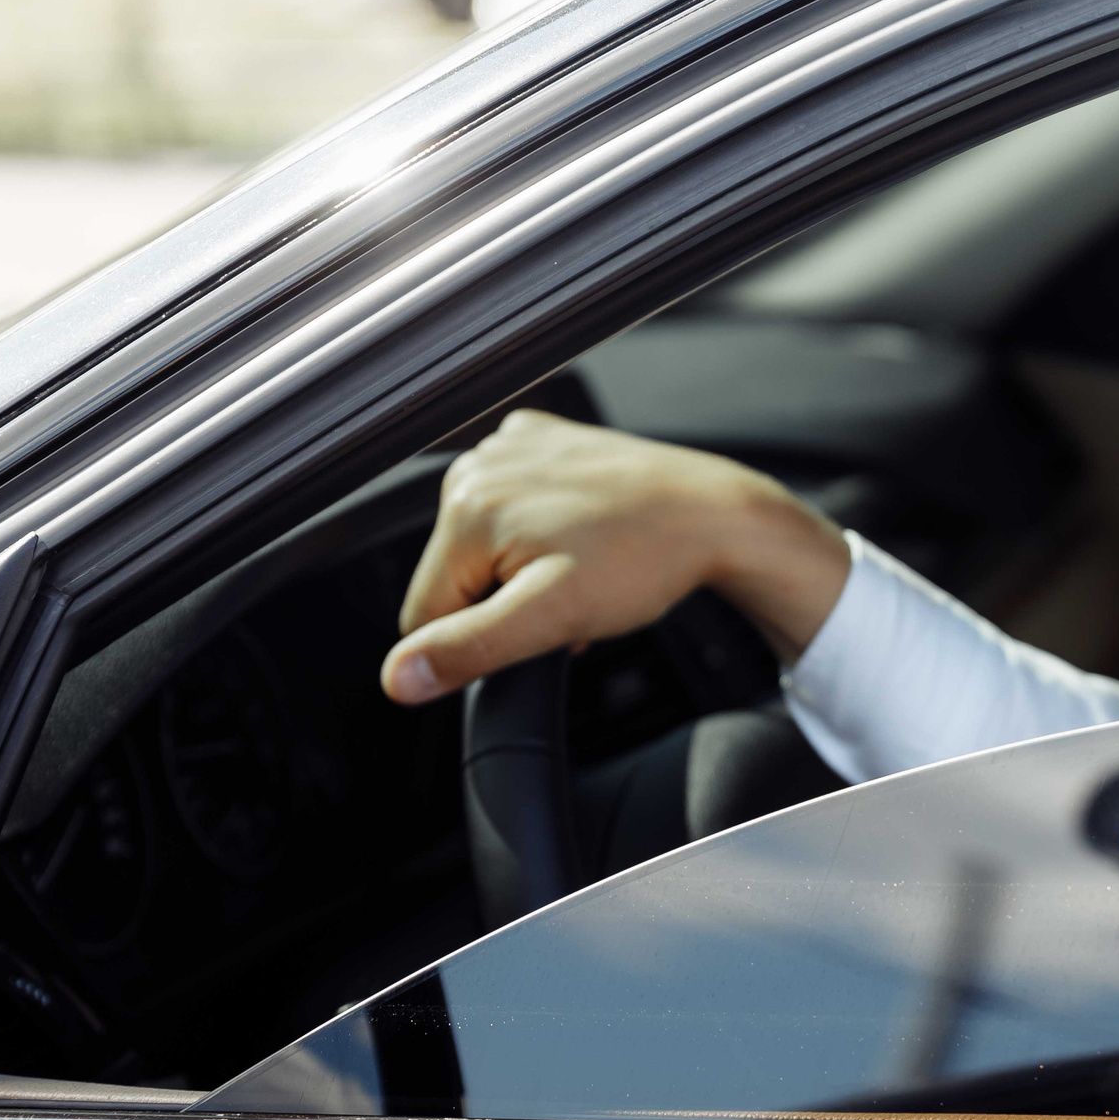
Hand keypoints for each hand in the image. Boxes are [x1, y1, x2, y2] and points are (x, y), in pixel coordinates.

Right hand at [380, 410, 850, 704]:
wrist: (720, 516)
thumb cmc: (648, 558)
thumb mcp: (552, 616)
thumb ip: (469, 647)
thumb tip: (399, 677)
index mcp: (466, 505)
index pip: (425, 611)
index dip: (479, 638)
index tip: (540, 626)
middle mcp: (479, 464)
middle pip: (456, 575)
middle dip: (506, 603)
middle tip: (570, 599)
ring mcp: (513, 446)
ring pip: (488, 545)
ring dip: (526, 572)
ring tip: (586, 570)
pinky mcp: (545, 442)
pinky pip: (517, 508)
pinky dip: (543, 534)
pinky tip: (586, 539)